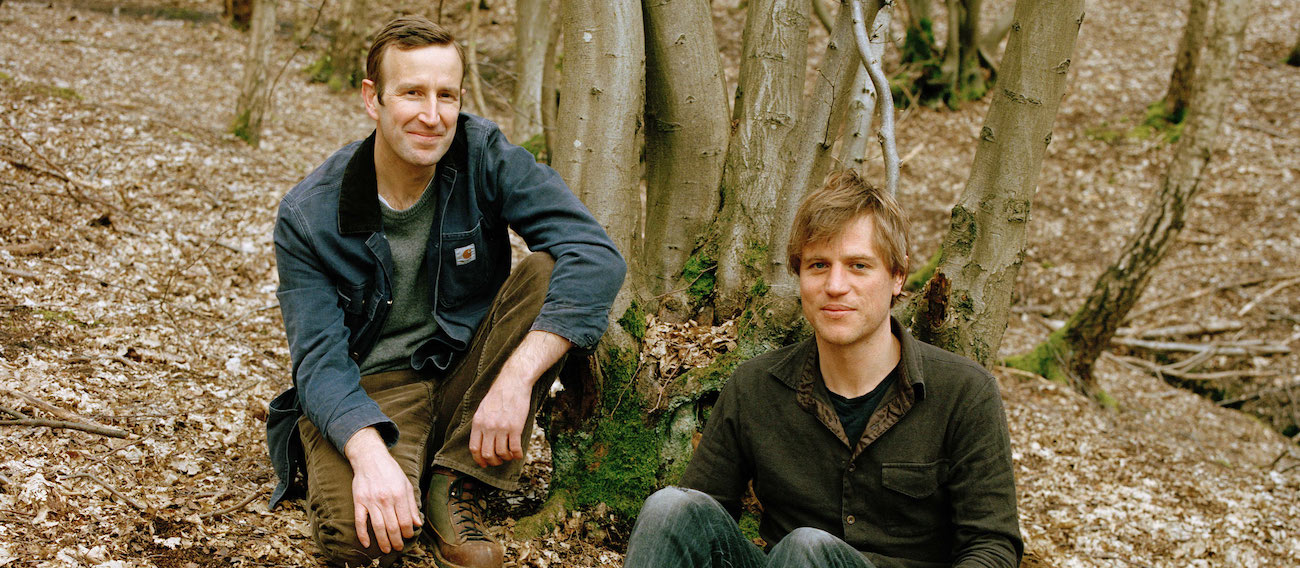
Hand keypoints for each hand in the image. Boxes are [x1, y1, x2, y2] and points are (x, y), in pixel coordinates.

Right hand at [344, 427, 421, 552]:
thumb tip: (418, 523)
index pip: (405, 521)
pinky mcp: (359, 501)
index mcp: (399, 495)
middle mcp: (385, 499)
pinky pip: (360, 521)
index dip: (408, 532)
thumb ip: (412, 505)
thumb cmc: (391, 471)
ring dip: (383, 541)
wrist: (370, 459)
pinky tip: (367, 543)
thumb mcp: (406, 485)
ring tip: (386, 549)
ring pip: (378, 527)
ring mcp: (370, 501)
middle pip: (392, 527)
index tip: (408, 536)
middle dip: (397, 541)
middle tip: (398, 548)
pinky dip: (363, 534)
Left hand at [469, 375, 531, 466]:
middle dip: (493, 462)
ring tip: (509, 455)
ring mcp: (502, 428)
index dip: (479, 460)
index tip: (484, 464)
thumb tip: (481, 440)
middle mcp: (488, 427)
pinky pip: (515, 448)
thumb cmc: (499, 394)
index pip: (474, 448)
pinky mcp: (516, 427)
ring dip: (506, 458)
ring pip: (502, 453)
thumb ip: (481, 425)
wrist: (513, 383)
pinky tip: (518, 454)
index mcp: (478, 423)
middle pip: (487, 454)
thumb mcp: (483, 409)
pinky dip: (517, 455)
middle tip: (498, 461)